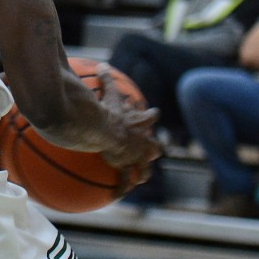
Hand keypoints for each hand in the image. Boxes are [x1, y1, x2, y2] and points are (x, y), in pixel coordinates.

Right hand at [96, 69, 161, 183]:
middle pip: (154, 144)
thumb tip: (102, 63)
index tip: (152, 114)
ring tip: (144, 177)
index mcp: (138, 122)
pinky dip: (122, 186)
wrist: (106, 129)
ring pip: (145, 166)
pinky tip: (120, 194)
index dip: (151, 115)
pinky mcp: (126, 166)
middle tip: (156, 148)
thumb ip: (107, 78)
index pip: (149, 117)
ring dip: (145, 171)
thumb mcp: (108, 92)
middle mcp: (142, 140)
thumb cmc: (109, 111)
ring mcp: (136, 155)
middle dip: (155, 146)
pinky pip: (124, 179)